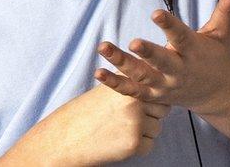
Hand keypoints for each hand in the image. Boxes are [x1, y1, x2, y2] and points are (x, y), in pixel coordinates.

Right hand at [4, 84, 168, 164]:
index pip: (159, 88)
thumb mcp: (110, 88)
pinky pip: (149, 145)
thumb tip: (161, 85)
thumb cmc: (89, 112)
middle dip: (150, 115)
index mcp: (130, 83)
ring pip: (157, 128)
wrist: (66, 138)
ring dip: (143, 132)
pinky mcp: (133, 143)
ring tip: (119, 130)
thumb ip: (133, 84)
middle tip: (126, 119)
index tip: (141, 102)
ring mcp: (135, 122)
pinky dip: (137, 147)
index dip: (152, 97)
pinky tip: (118, 142)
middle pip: (163, 109)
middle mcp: (135, 100)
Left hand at [95, 0, 229, 115]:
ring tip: (104, 48)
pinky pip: (132, 91)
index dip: (169, 25)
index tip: (156, 13)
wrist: (219, 95)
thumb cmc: (218, 57)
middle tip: (134, 42)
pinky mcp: (155, 96)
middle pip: (161, 62)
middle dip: (148, 53)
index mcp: (195, 52)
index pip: (181, 37)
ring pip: (142, 76)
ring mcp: (165, 85)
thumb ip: (226, 9)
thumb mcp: (223, 33)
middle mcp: (179, 71)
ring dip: (122, 64)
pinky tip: (99, 71)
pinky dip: (115, 83)